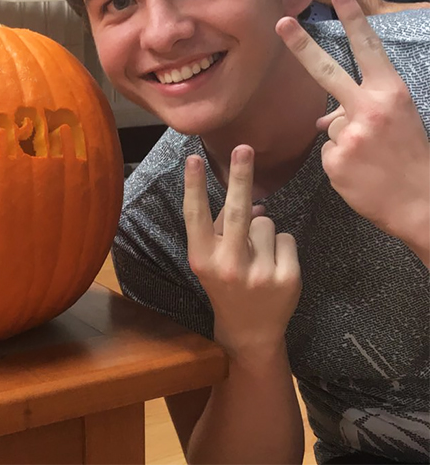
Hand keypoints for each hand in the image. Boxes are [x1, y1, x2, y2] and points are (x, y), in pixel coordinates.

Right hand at [183, 146, 300, 358]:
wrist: (250, 331)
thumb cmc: (225, 285)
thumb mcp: (211, 260)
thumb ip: (222, 229)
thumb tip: (256, 200)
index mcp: (203, 258)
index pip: (196, 215)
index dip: (194, 185)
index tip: (193, 158)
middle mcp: (229, 265)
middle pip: (238, 211)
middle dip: (241, 177)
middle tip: (244, 149)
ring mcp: (260, 273)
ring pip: (267, 222)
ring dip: (263, 232)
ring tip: (257, 257)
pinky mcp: (287, 278)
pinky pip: (286, 238)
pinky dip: (281, 247)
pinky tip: (273, 266)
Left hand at [276, 0, 429, 257]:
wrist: (422, 204)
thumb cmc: (410, 158)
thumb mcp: (395, 123)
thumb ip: (361, 110)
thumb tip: (324, 117)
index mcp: (391, 94)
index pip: (368, 49)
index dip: (354, 20)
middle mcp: (368, 109)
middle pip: (326, 71)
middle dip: (301, 45)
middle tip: (281, 22)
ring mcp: (349, 135)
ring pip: (331, 126)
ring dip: (345, 141)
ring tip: (372, 160)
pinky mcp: (334, 161)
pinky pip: (327, 153)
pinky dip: (340, 163)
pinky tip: (362, 174)